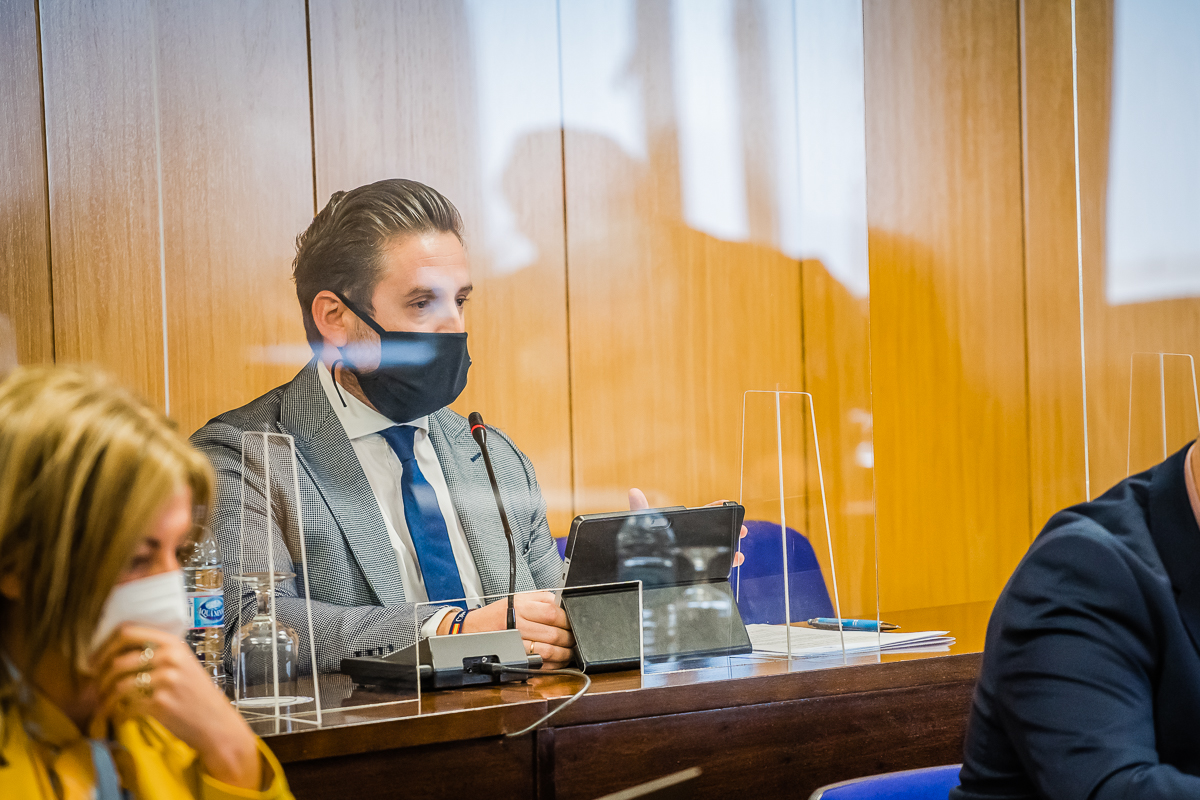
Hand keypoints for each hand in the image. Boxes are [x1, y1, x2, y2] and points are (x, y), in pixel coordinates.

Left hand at [92, 625, 262, 790]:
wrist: (215, 723)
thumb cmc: (196, 694)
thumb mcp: (182, 664)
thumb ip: (156, 654)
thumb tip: (112, 657)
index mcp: (173, 643)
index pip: (128, 632)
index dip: (104, 646)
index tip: (94, 660)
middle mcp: (170, 657)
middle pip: (118, 659)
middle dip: (100, 675)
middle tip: (95, 686)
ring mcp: (166, 680)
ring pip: (118, 684)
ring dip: (104, 697)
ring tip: (104, 704)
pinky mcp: (160, 703)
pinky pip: (126, 706)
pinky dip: (117, 713)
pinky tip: (119, 715)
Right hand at [438, 592, 575, 669]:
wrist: (471, 629)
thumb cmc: (497, 614)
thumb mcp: (518, 598)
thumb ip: (541, 597)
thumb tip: (561, 602)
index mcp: (520, 607)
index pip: (551, 613)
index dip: (567, 620)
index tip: (572, 623)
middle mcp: (518, 625)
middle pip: (552, 634)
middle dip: (569, 638)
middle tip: (574, 638)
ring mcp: (516, 644)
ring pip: (548, 651)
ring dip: (564, 654)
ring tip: (569, 651)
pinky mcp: (514, 658)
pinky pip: (538, 664)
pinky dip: (553, 665)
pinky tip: (558, 661)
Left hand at [628, 488, 748, 565]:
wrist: (640, 569)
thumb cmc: (641, 544)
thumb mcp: (641, 525)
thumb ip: (640, 510)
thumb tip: (634, 492)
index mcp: (683, 525)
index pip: (703, 513)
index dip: (717, 507)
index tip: (727, 503)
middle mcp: (691, 539)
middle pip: (716, 532)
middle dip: (731, 530)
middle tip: (743, 531)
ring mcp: (693, 554)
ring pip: (717, 551)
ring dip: (731, 551)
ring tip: (739, 556)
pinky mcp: (693, 569)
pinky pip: (712, 567)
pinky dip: (724, 567)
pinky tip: (729, 568)